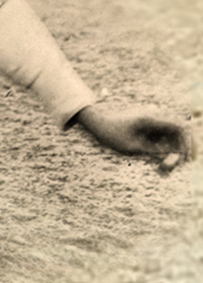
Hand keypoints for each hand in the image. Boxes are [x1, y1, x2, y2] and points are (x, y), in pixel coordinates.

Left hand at [72, 104, 194, 172]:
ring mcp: (151, 118)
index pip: (180, 127)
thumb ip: (156, 152)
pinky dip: (162, 147)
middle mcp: (154, 115)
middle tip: (171, 166)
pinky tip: (158, 161)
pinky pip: (161, 135)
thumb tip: (176, 157)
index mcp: (151, 118)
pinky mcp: (147, 123)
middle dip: (179, 149)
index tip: (184, 158)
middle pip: (178, 132)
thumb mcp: (134, 147)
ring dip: (171, 150)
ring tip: (163, 167)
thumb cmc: (111, 134)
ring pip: (170, 135)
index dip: (187, 143)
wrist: (94, 121)